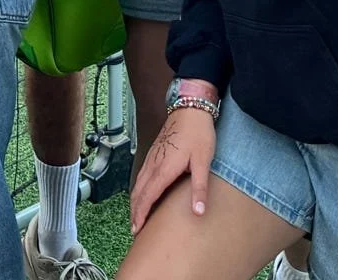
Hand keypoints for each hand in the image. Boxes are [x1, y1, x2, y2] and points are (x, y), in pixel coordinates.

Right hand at [130, 98, 215, 231]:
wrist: (190, 108)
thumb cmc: (198, 133)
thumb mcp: (203, 161)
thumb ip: (199, 188)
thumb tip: (198, 211)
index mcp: (164, 169)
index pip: (148, 197)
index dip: (141, 214)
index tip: (137, 229)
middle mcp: (154, 165)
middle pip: (138, 192)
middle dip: (135, 212)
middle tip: (134, 229)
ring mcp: (152, 158)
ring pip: (138, 184)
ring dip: (135, 201)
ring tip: (136, 216)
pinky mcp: (154, 153)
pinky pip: (141, 175)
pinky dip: (138, 189)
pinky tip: (141, 193)